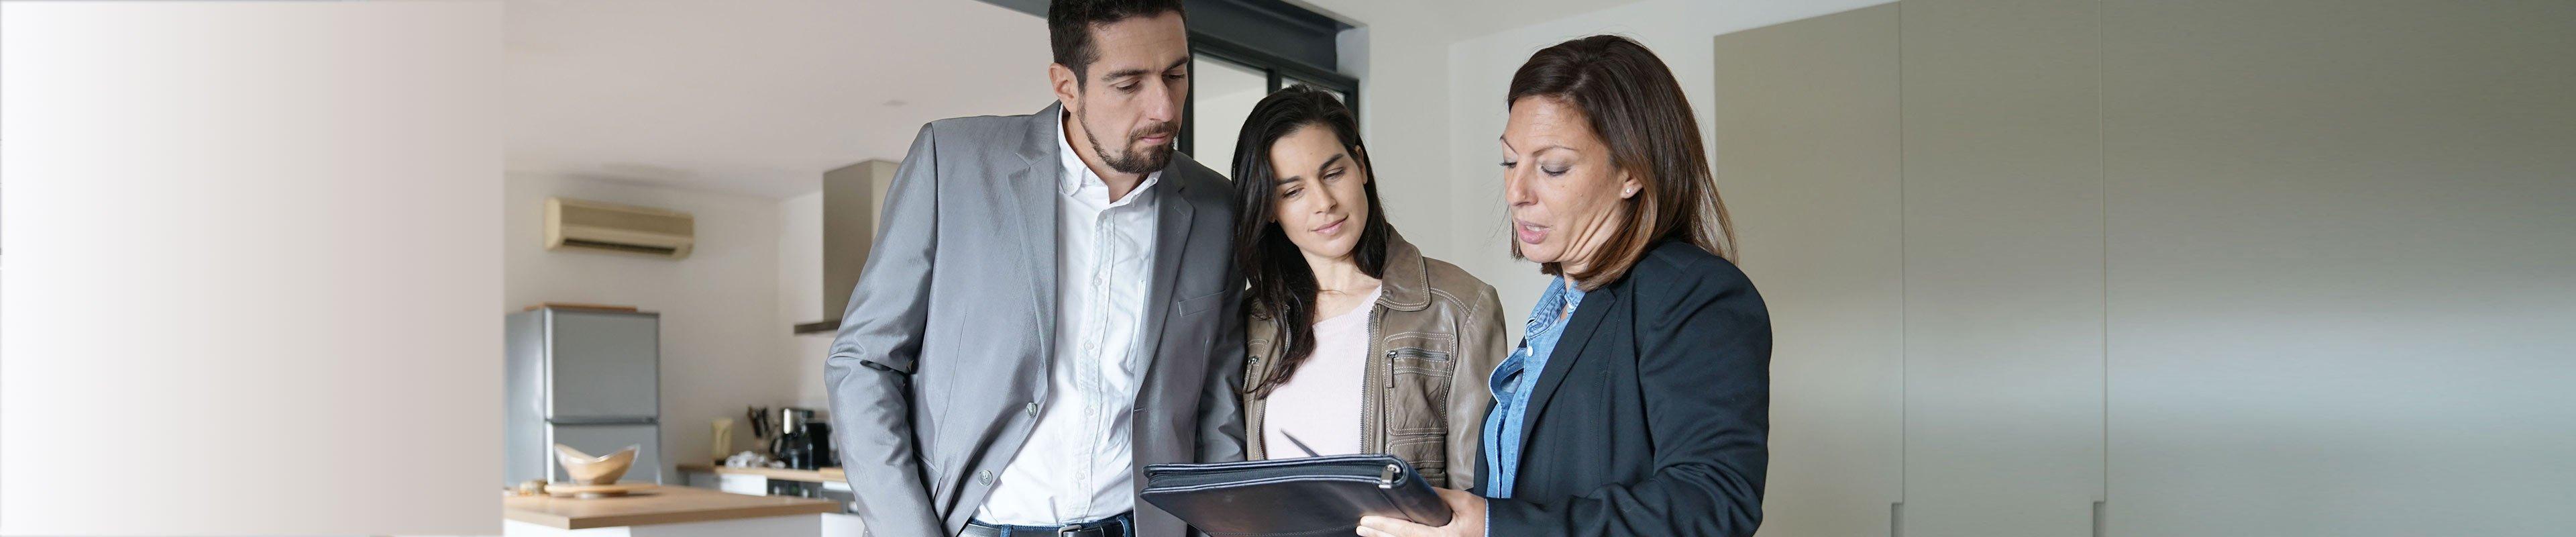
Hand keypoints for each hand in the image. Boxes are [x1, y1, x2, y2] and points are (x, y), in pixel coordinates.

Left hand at [1356, 487, 1485, 536]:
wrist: (1499, 531)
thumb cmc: (1485, 518)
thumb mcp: (1463, 502)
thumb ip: (1439, 497)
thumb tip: (1417, 489)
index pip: (1406, 532)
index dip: (1384, 526)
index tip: (1367, 521)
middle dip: (1379, 535)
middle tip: (1361, 528)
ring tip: (1370, 533)